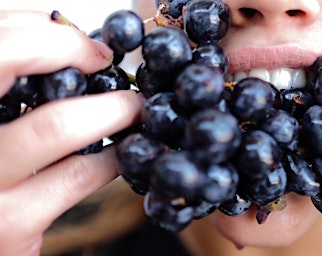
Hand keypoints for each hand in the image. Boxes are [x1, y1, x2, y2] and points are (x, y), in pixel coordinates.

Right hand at [0, 10, 142, 254]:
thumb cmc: (0, 163)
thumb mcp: (0, 115)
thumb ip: (21, 76)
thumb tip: (77, 42)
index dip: (50, 36)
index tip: (93, 50)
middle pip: (9, 67)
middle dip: (75, 57)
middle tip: (114, 70)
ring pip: (56, 126)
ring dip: (112, 110)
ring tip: (134, 111)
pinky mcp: (12, 224)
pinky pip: (79, 178)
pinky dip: (113, 158)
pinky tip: (123, 152)